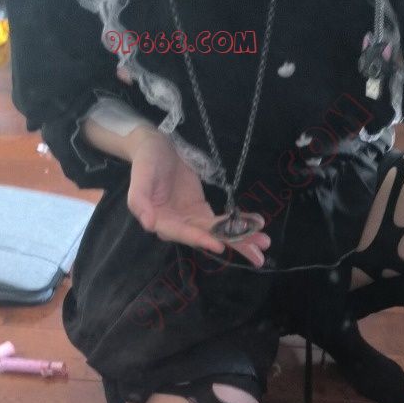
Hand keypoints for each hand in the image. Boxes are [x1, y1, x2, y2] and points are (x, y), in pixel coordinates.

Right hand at [127, 129, 269, 266]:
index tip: (219, 245)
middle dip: (233, 245)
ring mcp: (191, 220)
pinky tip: (256, 224)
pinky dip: (239, 224)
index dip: (201, 239)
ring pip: (218, 233)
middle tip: (257, 256)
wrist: (155, 147)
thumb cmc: (146, 161)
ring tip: (264, 244)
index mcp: (161, 221)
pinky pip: (221, 221)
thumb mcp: (140, 177)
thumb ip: (139, 201)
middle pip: (207, 238)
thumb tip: (148, 224)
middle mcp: (178, 226)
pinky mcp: (200, 212)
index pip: (183, 233)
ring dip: (242, 239)